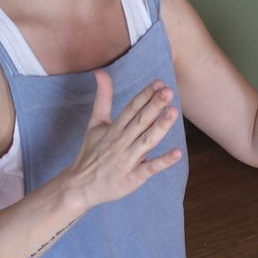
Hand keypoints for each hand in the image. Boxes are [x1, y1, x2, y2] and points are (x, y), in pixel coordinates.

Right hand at [64, 72, 182, 208]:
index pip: (132, 108)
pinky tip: (177, 153)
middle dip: (154, 106)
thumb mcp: (95, 123)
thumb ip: (102, 98)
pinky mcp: (132, 178)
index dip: (145, 95)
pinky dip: (162, 162)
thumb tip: (101, 72)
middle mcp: (121, 142)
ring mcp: (127, 160)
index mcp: (114, 129)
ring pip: (146, 142)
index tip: (159, 83)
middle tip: (168, 91)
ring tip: (173, 112)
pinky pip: (149, 169)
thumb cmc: (92, 152)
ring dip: (160, 127)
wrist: (80, 185)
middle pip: (140, 122)